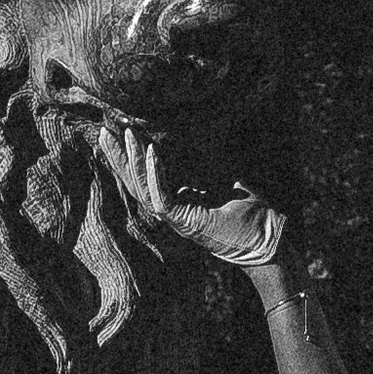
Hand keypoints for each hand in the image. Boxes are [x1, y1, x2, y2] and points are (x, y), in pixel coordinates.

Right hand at [99, 122, 289, 271]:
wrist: (268, 240)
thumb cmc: (251, 213)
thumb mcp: (226, 178)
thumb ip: (208, 162)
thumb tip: (198, 136)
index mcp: (179, 202)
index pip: (147, 178)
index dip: (132, 157)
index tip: (122, 133)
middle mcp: (173, 211)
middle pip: (136, 183)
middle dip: (119, 158)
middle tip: (104, 133)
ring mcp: (177, 219)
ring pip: (143, 190)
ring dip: (133, 161)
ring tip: (125, 136)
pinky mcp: (185, 223)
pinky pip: (161, 198)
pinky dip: (156, 175)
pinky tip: (151, 152)